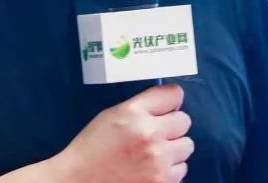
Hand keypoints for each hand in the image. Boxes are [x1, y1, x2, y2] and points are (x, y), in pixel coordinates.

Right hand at [49, 83, 192, 182]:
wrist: (80, 180)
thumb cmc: (93, 148)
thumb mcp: (112, 115)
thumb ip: (141, 107)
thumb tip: (170, 102)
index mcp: (134, 113)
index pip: (173, 94)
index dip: (169, 101)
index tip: (165, 107)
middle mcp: (150, 134)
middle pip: (184, 120)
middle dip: (172, 125)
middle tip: (156, 133)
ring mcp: (159, 161)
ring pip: (187, 145)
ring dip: (173, 148)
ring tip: (152, 153)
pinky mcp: (163, 182)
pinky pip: (182, 168)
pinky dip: (170, 169)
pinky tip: (152, 168)